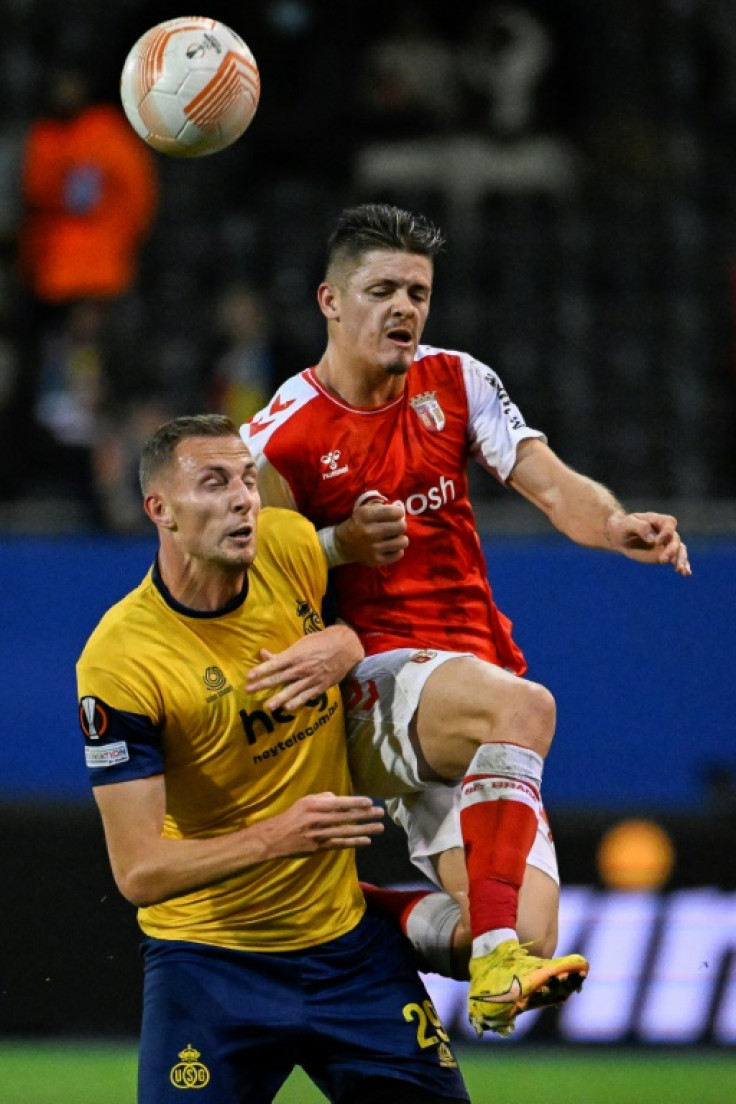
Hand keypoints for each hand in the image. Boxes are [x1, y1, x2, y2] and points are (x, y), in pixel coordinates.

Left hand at [246, 624, 363, 709]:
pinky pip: (307, 696)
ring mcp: (311, 678)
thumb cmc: (321, 642)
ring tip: (268, 706)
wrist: (346, 647)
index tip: (249, 676)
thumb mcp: (302, 643)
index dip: (261, 670)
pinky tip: (289, 707)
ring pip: (292, 690)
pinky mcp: (320, 686)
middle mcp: (302, 668)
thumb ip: (283, 653)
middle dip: (263, 685)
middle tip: (249, 691)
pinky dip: (298, 701)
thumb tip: (263, 653)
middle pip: (279, 678)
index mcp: (296, 655)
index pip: (275, 664)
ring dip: (279, 698)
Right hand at [261, 792, 384, 856]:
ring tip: (380, 827)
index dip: (355, 802)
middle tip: (381, 813)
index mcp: (313, 805)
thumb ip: (323, 798)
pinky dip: (354, 842)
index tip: (369, 802)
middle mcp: (317, 819)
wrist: (275, 838)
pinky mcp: (319, 848)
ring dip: (365, 830)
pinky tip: (367, 841)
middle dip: (365, 815)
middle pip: (345, 817)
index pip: (338, 803)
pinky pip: (340, 844)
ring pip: (346, 831)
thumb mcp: (305, 801)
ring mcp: (319, 835)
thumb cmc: (293, 816)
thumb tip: (342, 800)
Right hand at [335, 492, 408, 565]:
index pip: (395, 512)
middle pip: (401, 526)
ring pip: (403, 542)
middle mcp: (370, 532)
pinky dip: (397, 550)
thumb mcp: (364, 509)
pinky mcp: (376, 560)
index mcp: (366, 516)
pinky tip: (390, 547)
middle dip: (400, 525)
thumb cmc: (358, 524)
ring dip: (401, 539)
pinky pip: (398, 554)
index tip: (396, 515)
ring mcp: (373, 548)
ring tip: (395, 538)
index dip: (399, 512)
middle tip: (395, 527)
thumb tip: (400, 508)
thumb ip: (381, 506)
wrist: (342, 545)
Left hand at [605, 511, 690, 574]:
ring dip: (681, 560)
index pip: (669, 523)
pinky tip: (685, 574)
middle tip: (663, 560)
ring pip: (679, 550)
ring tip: (681, 571)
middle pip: (675, 539)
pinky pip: (676, 559)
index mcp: (657, 520)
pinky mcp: (664, 554)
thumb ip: (640, 527)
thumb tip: (653, 539)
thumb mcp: (627, 524)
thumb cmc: (622, 527)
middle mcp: (665, 531)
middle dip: (671, 550)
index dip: (666, 532)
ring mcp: (666, 543)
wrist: (619, 536)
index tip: (656, 542)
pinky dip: (682, 566)